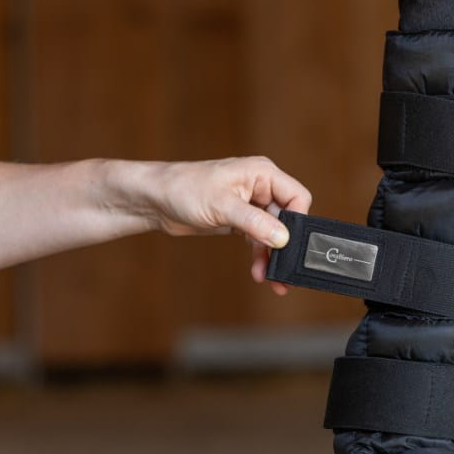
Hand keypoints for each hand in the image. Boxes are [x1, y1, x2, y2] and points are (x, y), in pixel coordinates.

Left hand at [132, 157, 311, 295]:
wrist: (155, 200)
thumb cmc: (184, 189)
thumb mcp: (222, 206)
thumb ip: (255, 222)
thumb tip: (283, 238)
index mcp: (262, 173)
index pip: (297, 196)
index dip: (298, 221)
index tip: (291, 245)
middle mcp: (260, 187)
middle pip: (287, 218)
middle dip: (285, 246)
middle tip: (286, 271)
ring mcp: (250, 204)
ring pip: (273, 233)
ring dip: (272, 256)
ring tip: (272, 279)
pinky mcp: (239, 220)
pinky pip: (258, 240)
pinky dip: (259, 255)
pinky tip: (258, 272)